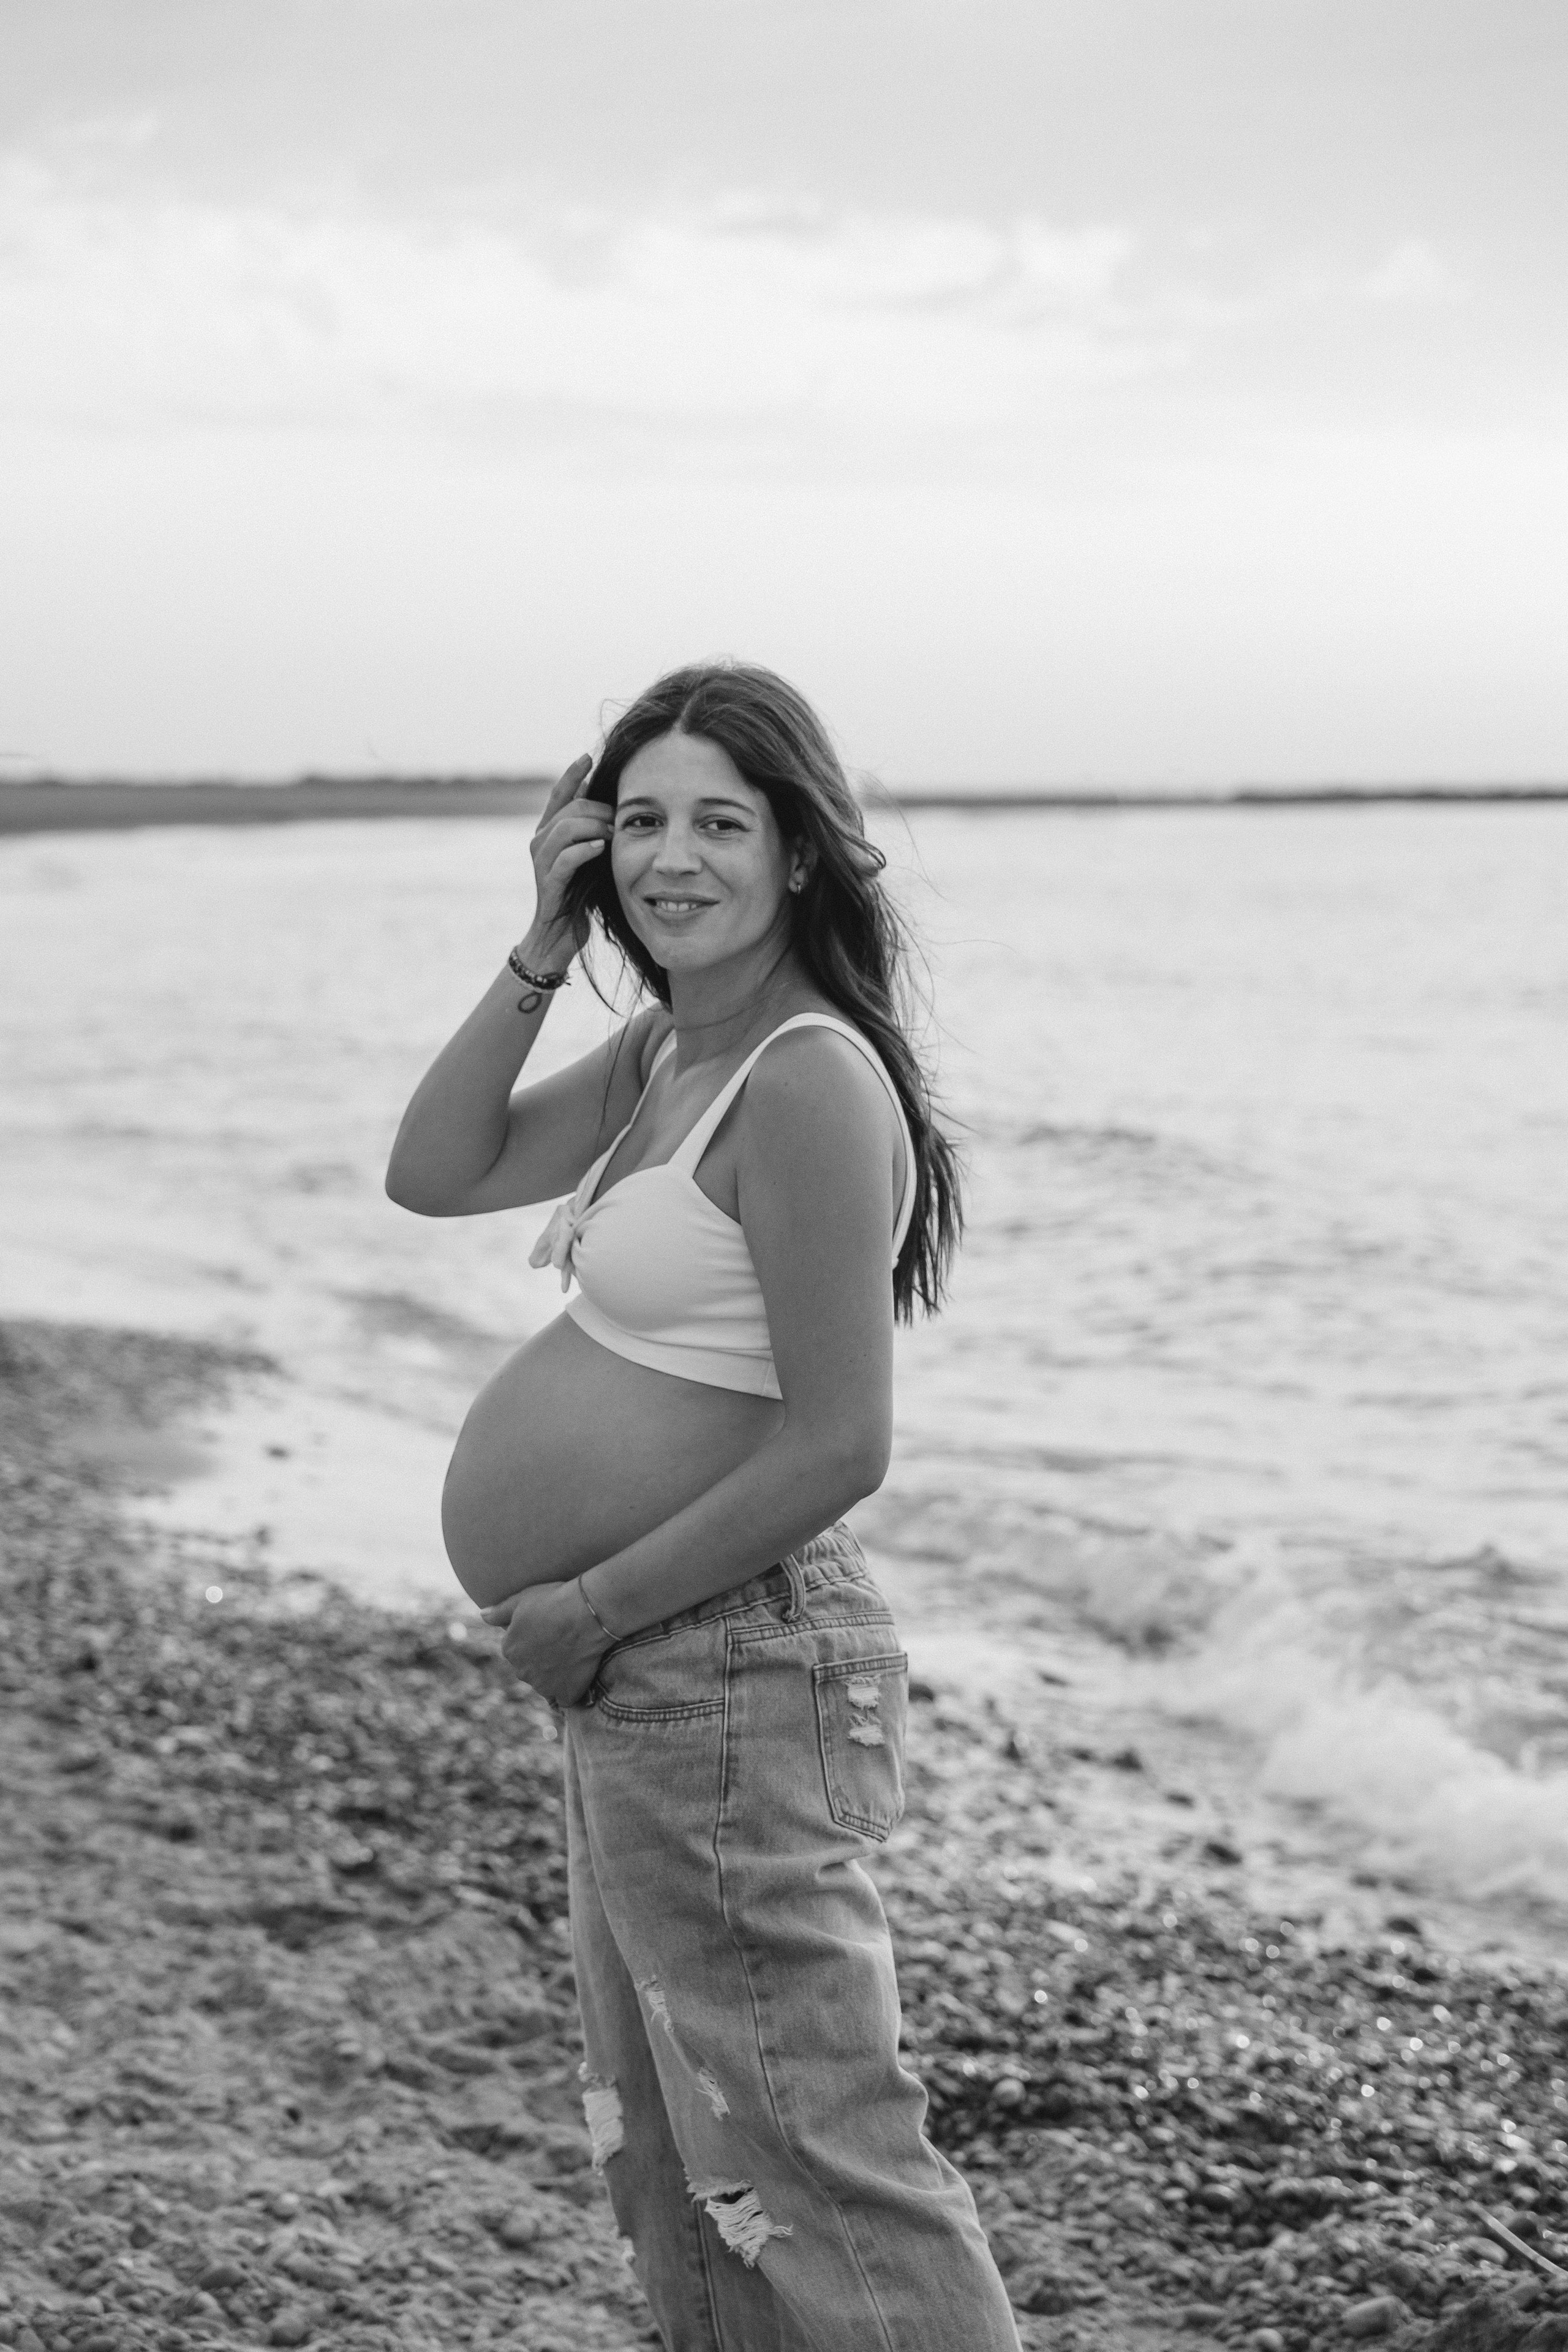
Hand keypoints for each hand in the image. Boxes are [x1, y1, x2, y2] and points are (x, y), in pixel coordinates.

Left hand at [480, 1578, 607, 1706]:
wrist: (586, 1614)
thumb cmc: (554, 1601)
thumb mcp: (522, 1598)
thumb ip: (499, 1611)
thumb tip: (482, 1616)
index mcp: (509, 1649)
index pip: (516, 1649)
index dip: (532, 1639)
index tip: (547, 1629)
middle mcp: (522, 1671)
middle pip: (529, 1667)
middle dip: (541, 1658)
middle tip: (561, 1641)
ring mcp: (544, 1685)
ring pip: (545, 1683)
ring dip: (554, 1674)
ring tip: (572, 1654)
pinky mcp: (565, 1693)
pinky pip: (564, 1698)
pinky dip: (569, 1689)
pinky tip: (578, 1674)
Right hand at [523, 754, 612, 968]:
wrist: (558, 935)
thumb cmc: (579, 894)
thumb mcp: (589, 855)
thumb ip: (592, 828)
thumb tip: (607, 798)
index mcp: (548, 831)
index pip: (560, 793)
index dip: (573, 773)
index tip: (589, 756)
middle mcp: (540, 842)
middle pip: (570, 807)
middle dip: (599, 808)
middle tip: (621, 819)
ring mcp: (541, 862)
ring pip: (566, 827)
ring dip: (595, 826)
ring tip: (614, 834)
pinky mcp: (548, 883)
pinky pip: (565, 858)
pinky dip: (585, 850)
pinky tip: (601, 848)